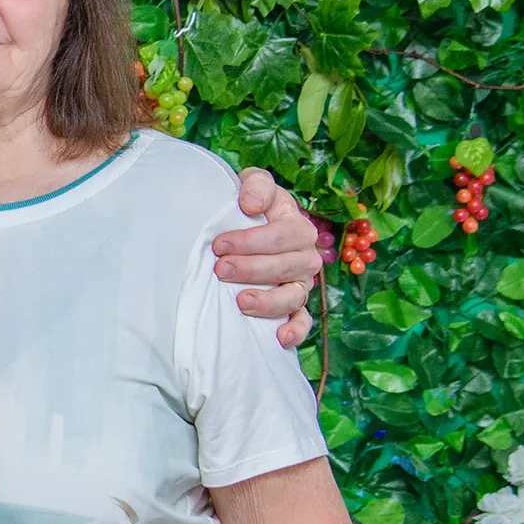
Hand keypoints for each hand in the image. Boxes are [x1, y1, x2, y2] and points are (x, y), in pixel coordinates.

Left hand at [213, 168, 323, 347]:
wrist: (243, 225)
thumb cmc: (247, 205)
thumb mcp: (253, 185)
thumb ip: (256, 185)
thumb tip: (251, 204)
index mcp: (297, 226)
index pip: (283, 235)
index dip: (252, 241)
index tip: (219, 244)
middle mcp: (305, 256)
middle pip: (286, 266)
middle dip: (252, 269)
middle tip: (220, 269)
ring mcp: (301, 283)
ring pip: (294, 296)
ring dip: (269, 301)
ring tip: (241, 302)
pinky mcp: (295, 306)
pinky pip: (303, 321)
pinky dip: (296, 331)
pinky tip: (279, 338)